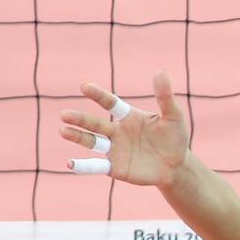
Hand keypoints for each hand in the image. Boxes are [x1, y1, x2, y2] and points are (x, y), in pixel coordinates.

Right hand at [61, 73, 191, 183]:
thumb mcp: (173, 116)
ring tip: (63, 131)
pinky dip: (84, 166)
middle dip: (80, 119)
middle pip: (95, 123)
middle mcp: (116, 131)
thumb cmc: (174, 137)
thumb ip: (164, 97)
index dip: (98, 95)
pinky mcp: (115, 167)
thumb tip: (160, 72)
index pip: (109, 103)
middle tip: (65, 115)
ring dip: (77, 137)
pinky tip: (70, 164)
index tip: (85, 86)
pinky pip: (97, 166)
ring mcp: (114, 149)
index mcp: (127, 116)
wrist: (177, 166)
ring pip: (92, 142)